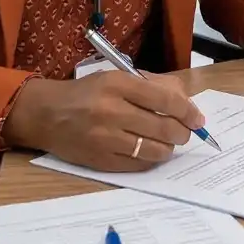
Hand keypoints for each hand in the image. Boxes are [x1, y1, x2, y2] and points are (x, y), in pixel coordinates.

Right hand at [0, 73, 202, 172]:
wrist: (45, 114)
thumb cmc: (85, 93)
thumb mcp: (114, 78)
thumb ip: (149, 86)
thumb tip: (184, 100)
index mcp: (118, 85)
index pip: (165, 100)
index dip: (188, 111)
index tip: (198, 118)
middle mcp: (112, 111)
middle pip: (164, 128)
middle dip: (182, 133)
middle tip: (184, 133)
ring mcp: (106, 138)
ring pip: (155, 150)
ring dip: (168, 148)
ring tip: (167, 143)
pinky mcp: (100, 160)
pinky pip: (138, 165)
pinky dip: (150, 160)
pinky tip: (149, 152)